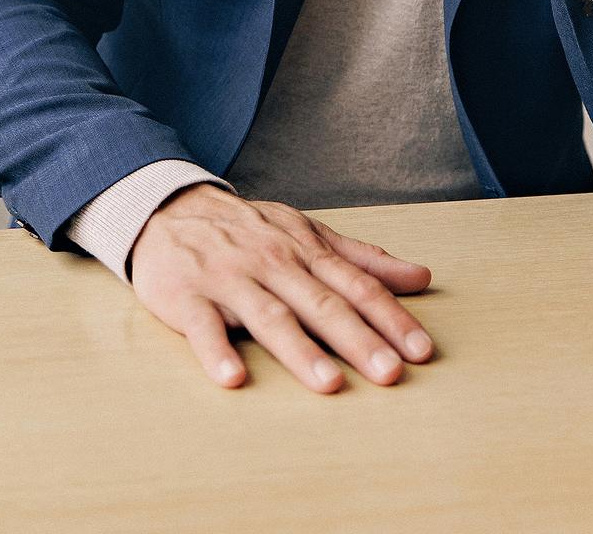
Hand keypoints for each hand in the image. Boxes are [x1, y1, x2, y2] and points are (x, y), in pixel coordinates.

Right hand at [129, 182, 434, 393]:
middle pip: (321, 304)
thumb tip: (421, 277)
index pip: (356, 286)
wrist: (170, 208)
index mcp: (304, 250)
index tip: (421, 350)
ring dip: (300, 350)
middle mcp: (273, 263)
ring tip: (329, 383)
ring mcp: (230, 279)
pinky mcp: (187, 296)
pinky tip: (232, 377)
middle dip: (358, 339)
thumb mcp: (307, 234)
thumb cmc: (249, 230)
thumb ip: (362, 260)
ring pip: (269, 316)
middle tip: (390, 373)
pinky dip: (216, 350)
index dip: (390, 317)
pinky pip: (203, 326)